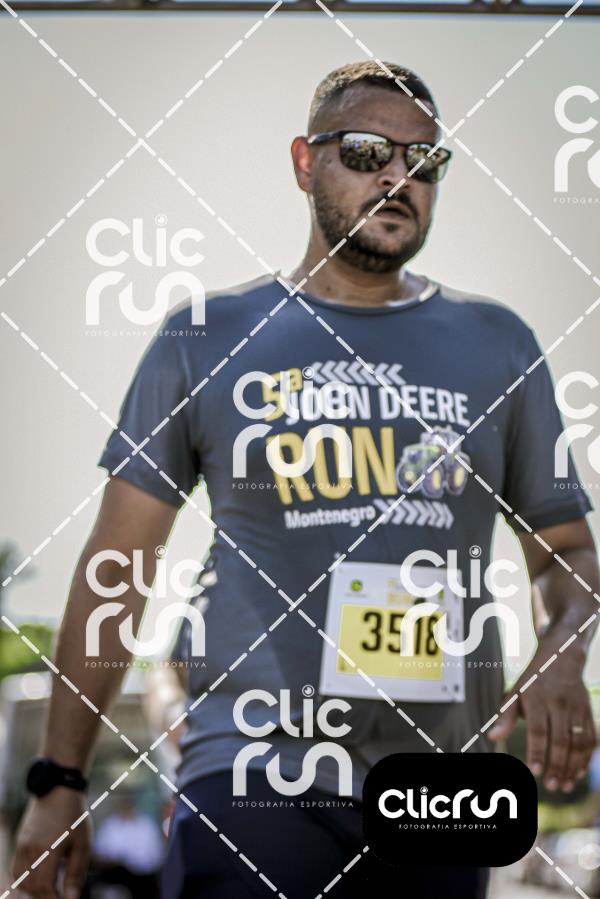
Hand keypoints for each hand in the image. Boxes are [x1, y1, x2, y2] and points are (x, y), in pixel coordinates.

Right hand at [11, 788, 90, 898]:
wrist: (58, 789)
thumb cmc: (74, 817)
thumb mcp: (82, 844)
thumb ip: (75, 873)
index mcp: (48, 850)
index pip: (45, 888)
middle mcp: (30, 851)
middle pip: (31, 887)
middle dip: (44, 897)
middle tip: (59, 897)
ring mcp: (22, 847)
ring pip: (21, 881)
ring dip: (34, 891)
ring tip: (50, 891)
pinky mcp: (19, 843)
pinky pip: (16, 870)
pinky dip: (25, 880)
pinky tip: (36, 882)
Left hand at [487, 639, 596, 792]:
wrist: (561, 656)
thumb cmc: (533, 679)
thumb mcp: (516, 692)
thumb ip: (505, 716)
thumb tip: (492, 737)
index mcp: (537, 699)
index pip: (538, 730)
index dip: (537, 751)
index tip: (534, 771)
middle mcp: (559, 704)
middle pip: (561, 740)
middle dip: (557, 766)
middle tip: (551, 786)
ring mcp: (576, 708)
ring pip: (579, 743)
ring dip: (573, 767)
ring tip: (565, 786)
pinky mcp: (588, 712)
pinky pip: (591, 738)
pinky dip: (586, 758)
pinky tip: (578, 773)